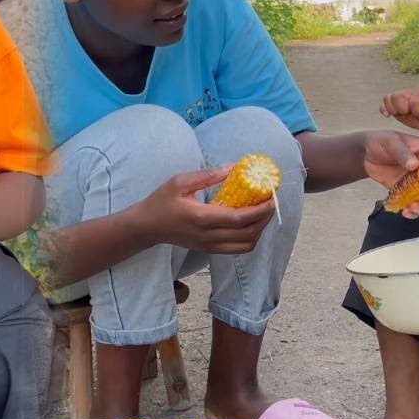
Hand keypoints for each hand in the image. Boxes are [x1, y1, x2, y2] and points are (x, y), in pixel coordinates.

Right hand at [139, 167, 275, 254]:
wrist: (148, 227)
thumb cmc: (162, 201)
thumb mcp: (181, 181)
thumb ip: (208, 175)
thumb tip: (233, 168)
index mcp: (201, 217)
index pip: (239, 218)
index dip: (259, 210)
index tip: (271, 198)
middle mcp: (208, 236)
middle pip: (247, 234)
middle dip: (264, 219)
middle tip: (271, 203)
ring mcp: (209, 246)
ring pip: (245, 245)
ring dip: (259, 231)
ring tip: (262, 214)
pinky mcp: (209, 250)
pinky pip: (237, 249)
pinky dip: (249, 238)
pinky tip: (249, 224)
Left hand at [363, 130, 418, 218]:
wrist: (366, 152)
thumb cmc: (383, 141)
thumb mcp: (392, 142)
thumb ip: (403, 153)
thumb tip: (414, 165)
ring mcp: (418, 184)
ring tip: (414, 208)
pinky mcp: (407, 193)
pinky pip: (414, 205)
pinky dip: (413, 212)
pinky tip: (406, 212)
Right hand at [380, 85, 418, 134]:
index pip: (414, 100)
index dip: (418, 113)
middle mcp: (412, 92)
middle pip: (397, 97)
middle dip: (403, 110)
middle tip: (413, 117)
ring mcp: (403, 97)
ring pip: (389, 98)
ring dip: (393, 110)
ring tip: (403, 116)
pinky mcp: (397, 104)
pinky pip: (385, 101)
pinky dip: (383, 108)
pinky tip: (388, 116)